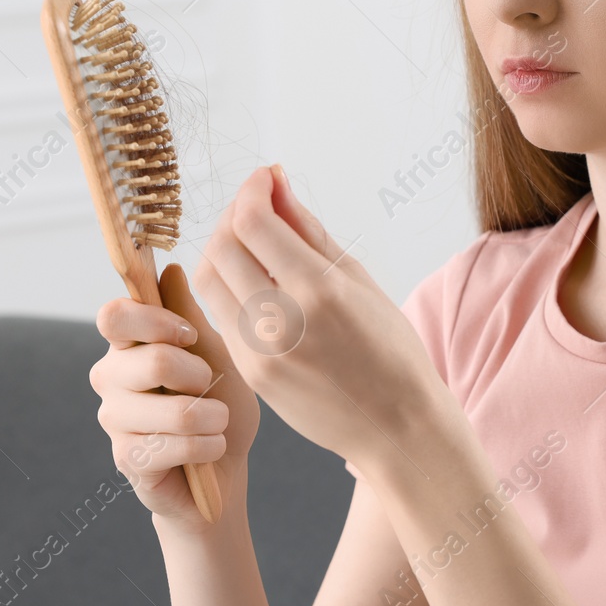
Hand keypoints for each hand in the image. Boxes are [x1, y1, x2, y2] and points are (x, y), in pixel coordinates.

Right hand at [90, 263, 260, 535]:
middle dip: (199, 374)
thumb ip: (189, 316)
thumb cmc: (220, 401)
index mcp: (129, 344)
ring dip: (211, 417)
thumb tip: (170, 268)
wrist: (227, 465)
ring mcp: (114, 419)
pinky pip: (173, 446)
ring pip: (171, 409)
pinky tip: (213, 447)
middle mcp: (111, 377)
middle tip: (210, 386)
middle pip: (150, 360)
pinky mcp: (127, 459)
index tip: (190, 336)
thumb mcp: (216, 352)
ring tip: (218, 421)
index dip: (155, 322)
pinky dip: (207, 446)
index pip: (114, 315)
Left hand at [194, 165, 449, 474]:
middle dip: (234, 213)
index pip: (254, 222)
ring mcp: (259, 352)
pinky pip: (219, 314)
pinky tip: (250, 280)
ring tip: (249, 242)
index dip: (252, 189)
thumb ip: (310, 231)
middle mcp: (281, 321)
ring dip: (221, 248)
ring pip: (208, 279)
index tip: (265, 178)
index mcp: (319, 291)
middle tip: (256, 206)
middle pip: (222, 245)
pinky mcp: (248, 373)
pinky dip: (226, 286)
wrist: (397, 427)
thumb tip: (277, 185)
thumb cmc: (392, 351)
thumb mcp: (360, 280)